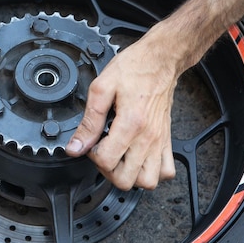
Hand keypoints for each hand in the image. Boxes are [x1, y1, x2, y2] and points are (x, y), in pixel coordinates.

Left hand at [65, 35, 177, 190]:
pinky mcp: (168, 140)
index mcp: (130, 123)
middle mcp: (148, 137)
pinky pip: (166, 172)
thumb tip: (75, 147)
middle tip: (103, 151)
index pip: (107, 161)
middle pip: (125, 179)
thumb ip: (88, 121)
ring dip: (130, 175)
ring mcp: (160, 141)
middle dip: (108, 170)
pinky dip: (152, 172)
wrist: (160, 60)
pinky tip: (137, 159)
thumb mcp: (101, 88)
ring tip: (120, 157)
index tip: (91, 143)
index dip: (92, 155)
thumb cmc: (134, 68)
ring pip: (147, 182)